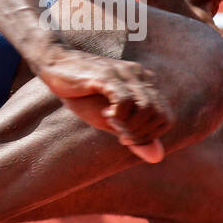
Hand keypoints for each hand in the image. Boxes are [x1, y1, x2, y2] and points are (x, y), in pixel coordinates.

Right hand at [34, 46, 168, 162]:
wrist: (56, 66)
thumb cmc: (83, 93)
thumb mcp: (111, 121)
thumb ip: (135, 136)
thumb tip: (158, 157)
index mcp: (146, 86)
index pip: (166, 119)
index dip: (149, 136)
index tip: (126, 137)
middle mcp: (141, 77)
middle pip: (160, 116)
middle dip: (140, 134)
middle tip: (119, 133)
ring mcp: (126, 75)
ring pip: (147, 109)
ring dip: (129, 126)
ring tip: (111, 122)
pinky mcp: (108, 76)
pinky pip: (125, 101)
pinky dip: (118, 115)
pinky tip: (105, 114)